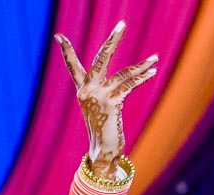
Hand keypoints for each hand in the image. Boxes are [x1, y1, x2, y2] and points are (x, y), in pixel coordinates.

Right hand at [55, 22, 158, 170]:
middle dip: (113, 40)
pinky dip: (143, 77)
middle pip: (100, 58)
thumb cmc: (105, 129)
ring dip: (141, 66)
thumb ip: (107, 89)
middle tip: (122, 23)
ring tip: (155, 58)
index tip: (58, 36)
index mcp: (82, 90)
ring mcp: (98, 96)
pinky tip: (152, 70)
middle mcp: (87, 91)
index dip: (66, 51)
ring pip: (122, 73)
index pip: (72, 66)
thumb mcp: (101, 106)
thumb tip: (128, 77)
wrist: (104, 152)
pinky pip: (129, 85)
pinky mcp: (111, 103)